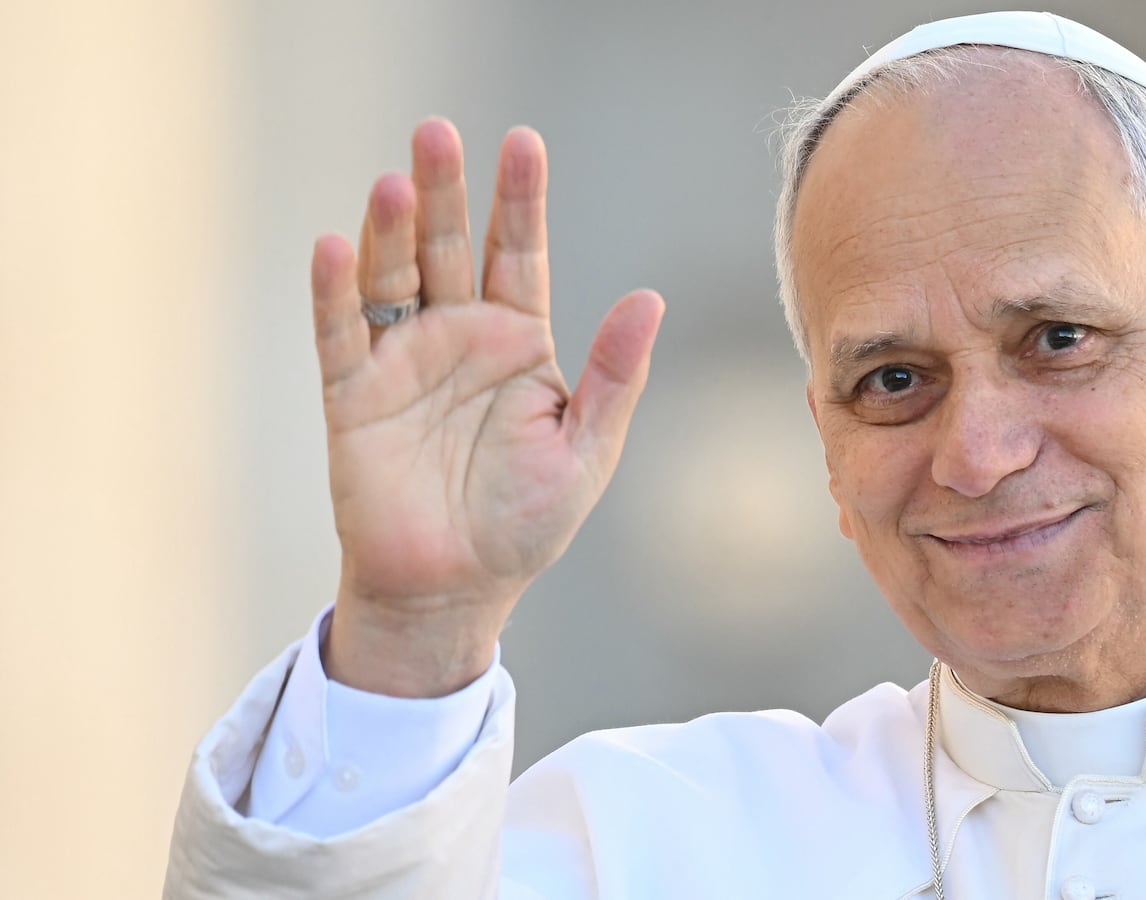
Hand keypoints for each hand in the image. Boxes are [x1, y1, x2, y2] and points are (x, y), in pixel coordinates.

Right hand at [309, 119, 663, 696]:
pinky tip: (335, 246)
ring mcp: (403, 363)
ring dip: (389, 229)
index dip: (520, 201)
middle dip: (445, 191)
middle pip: (449, 247)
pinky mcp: (354, 398)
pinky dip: (335, 294)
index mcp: (519, 343)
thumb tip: (651, 298)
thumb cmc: (526, 523)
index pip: (520, 255)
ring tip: (395, 181)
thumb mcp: (587, 450)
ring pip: (392, 278)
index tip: (522, 143)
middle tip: (438, 132)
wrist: (456, 591)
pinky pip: (341, 336)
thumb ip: (612, 375)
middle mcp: (458, 338)